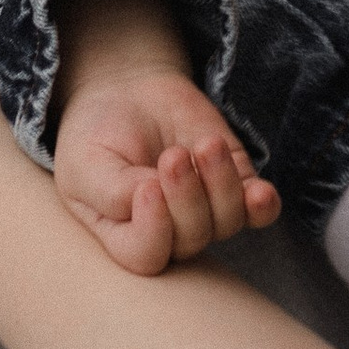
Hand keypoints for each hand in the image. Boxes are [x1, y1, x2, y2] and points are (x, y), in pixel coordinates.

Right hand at [51, 0, 277, 272]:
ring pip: (225, 223)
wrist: (128, 92)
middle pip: (189, 240)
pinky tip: (259, 190)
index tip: (148, 186)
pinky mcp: (235, 186)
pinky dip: (262, 205)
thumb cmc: (98, 132)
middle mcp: (166, 231)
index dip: (154, 230)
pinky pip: (260, 212)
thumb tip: (153, 203)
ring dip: (221, 185)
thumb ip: (113, 192)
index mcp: (123, 233)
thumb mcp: (85, 159)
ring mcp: (204, 211)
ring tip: (204, 145)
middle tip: (174, 155)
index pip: (146, 256)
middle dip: (187, 197)